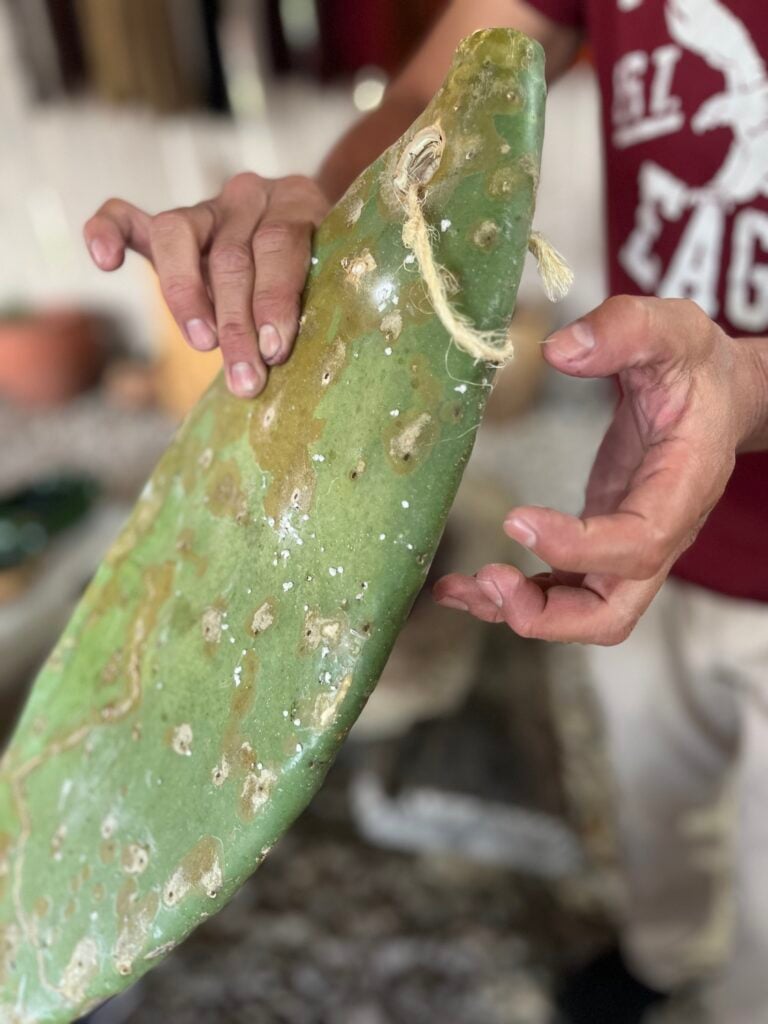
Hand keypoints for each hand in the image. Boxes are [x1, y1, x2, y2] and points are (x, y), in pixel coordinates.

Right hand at [84, 173, 328, 397]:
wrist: (302, 248)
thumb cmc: (316, 281)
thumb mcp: (326, 285)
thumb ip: (308, 305)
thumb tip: (282, 359)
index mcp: (295, 202)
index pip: (279, 244)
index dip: (275, 299)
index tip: (275, 350)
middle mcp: (248, 196)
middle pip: (231, 256)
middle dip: (237, 324)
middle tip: (246, 378)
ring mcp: (204, 207)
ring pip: (178, 236)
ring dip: (187, 298)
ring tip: (202, 345)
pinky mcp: (166, 226)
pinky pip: (124, 216)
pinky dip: (106, 232)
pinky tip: (105, 261)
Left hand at [434, 295, 766, 644]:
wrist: (718, 397)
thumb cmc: (697, 368)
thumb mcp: (673, 330)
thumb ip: (624, 330)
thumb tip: (559, 349)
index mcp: (681, 489)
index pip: (637, 544)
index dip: (577, 545)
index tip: (515, 518)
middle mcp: (658, 535)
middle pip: (612, 613)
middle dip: (549, 615)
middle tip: (489, 580)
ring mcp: (626, 548)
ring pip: (580, 613)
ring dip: (520, 611)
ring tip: (461, 588)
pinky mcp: (598, 545)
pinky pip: (558, 589)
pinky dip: (511, 596)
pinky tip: (460, 586)